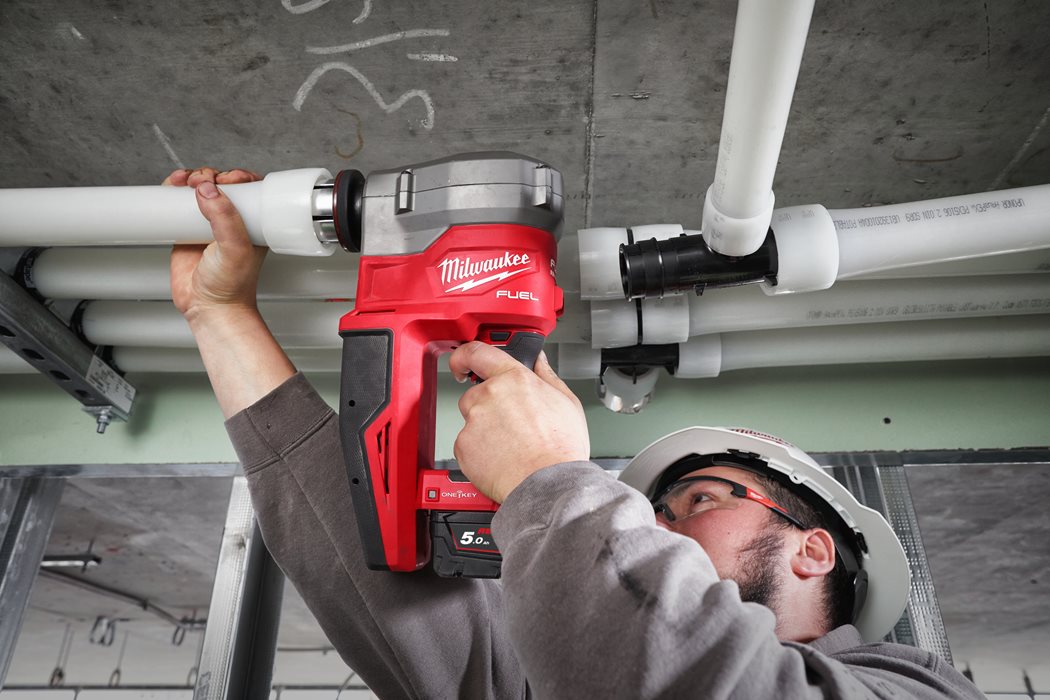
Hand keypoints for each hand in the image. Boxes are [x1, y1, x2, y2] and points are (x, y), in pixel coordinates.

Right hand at [164, 167, 265, 322]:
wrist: (208, 309)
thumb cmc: (231, 286)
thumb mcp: (236, 249)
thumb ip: (225, 219)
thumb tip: (209, 190)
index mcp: (253, 223)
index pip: (249, 189)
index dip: (237, 177)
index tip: (227, 178)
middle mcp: (232, 221)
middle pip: (221, 185)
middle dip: (210, 176)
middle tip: (202, 181)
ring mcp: (208, 225)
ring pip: (200, 191)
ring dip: (192, 178)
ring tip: (185, 182)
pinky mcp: (186, 231)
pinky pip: (179, 204)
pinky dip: (174, 191)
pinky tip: (171, 186)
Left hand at [448, 342, 589, 502]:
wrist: (548, 484)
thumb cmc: (561, 448)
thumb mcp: (566, 402)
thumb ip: (547, 376)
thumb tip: (539, 361)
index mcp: (515, 379)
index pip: (478, 352)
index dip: (464, 356)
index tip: (461, 363)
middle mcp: (490, 395)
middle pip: (475, 393)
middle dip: (487, 406)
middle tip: (509, 425)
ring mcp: (474, 420)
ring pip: (471, 420)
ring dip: (483, 429)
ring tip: (510, 446)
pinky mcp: (463, 445)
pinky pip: (466, 444)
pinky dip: (478, 451)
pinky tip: (500, 458)